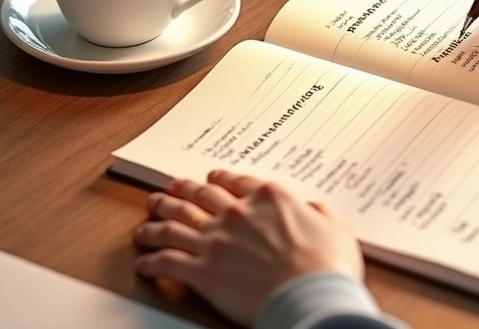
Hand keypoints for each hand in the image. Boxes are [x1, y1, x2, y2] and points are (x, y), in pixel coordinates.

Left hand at [133, 171, 363, 325]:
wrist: (310, 298)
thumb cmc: (327, 267)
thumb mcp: (335, 228)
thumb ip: (319, 214)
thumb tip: (313, 210)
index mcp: (269, 198)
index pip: (237, 181)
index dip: (220, 179)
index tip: (211, 179)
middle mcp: (237, 214)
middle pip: (199, 196)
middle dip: (180, 192)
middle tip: (168, 191)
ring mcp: (216, 241)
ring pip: (175, 223)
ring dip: (157, 220)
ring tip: (147, 220)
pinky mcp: (202, 272)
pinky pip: (167, 262)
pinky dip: (151, 261)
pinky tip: (143, 262)